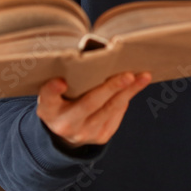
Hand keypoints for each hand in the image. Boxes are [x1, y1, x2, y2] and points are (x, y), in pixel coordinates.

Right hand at [37, 72, 151, 147]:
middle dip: (110, 88)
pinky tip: (135, 85)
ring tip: (143, 77)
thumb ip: (68, 76)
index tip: (60, 82)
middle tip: (128, 75)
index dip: (52, 90)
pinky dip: (126, 98)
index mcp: (48, 110)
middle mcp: (64, 124)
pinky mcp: (100, 137)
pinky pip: (116, 115)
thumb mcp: (56, 91)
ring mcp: (84, 133)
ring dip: (128, 91)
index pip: (47, 99)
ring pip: (110, 109)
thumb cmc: (63, 99)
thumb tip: (94, 53)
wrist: (67, 130)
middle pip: (89, 104)